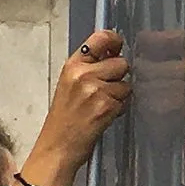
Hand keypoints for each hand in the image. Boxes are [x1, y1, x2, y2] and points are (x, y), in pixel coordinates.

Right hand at [28, 32, 129, 185]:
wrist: (58, 147)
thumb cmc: (63, 120)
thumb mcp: (69, 85)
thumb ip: (89, 68)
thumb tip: (113, 53)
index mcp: (72, 66)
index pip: (100, 38)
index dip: (114, 40)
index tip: (118, 45)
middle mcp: (83, 74)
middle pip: (120, 62)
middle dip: (118, 76)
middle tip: (104, 91)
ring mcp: (96, 90)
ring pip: (126, 83)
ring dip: (120, 95)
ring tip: (102, 105)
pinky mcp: (107, 106)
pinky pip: (126, 99)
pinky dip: (120, 108)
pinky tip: (104, 115)